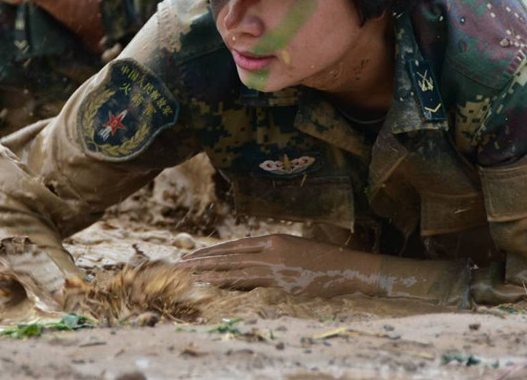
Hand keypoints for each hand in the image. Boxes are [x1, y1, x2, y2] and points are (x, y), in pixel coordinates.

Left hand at [177, 234, 381, 298]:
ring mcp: (275, 267)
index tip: (195, 255)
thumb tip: (253, 266)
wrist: (345, 266)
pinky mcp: (282, 283)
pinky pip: (252, 285)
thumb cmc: (322, 258)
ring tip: (191, 275)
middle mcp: (270, 251)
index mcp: (273, 239)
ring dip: (211, 274)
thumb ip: (273, 254)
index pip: (236, 245)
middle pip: (230, 256)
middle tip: (181, 264)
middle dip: (204, 260)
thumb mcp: (294, 248)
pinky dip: (232, 285)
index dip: (214, 251)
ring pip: (236, 270)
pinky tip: (217, 287)